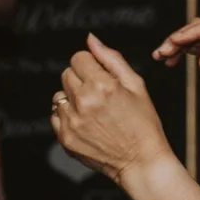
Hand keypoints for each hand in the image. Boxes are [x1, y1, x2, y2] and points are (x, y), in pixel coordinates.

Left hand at [52, 34, 174, 183]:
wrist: (141, 160)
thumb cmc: (144, 122)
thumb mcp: (137, 85)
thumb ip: (112, 59)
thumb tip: (91, 39)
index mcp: (102, 85)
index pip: (78, 58)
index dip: (91, 64)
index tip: (102, 76)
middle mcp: (83, 101)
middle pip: (67, 74)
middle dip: (82, 79)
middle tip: (101, 94)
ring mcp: (71, 121)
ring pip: (59, 95)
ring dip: (73, 99)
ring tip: (94, 112)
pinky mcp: (64, 137)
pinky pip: (56, 116)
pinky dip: (68, 117)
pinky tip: (87, 124)